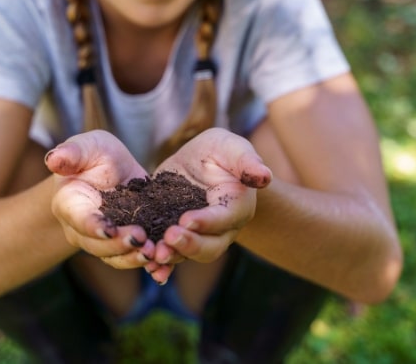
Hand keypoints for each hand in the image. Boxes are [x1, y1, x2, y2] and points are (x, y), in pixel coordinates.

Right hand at [46, 130, 154, 268]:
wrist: (111, 171)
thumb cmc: (94, 155)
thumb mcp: (88, 146)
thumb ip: (72, 152)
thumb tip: (53, 159)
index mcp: (70, 204)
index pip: (79, 218)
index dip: (92, 226)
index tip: (109, 229)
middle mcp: (82, 228)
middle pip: (97, 245)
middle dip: (118, 244)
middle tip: (141, 238)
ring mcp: (102, 241)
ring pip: (114, 257)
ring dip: (134, 258)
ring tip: (154, 252)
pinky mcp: (123, 245)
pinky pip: (132, 259)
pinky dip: (147, 265)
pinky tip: (163, 264)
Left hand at [146, 128, 271, 283]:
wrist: (200, 162)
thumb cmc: (221, 152)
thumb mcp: (231, 147)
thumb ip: (247, 161)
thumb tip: (265, 176)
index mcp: (237, 206)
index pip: (224, 218)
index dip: (207, 222)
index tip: (186, 219)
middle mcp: (222, 228)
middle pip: (210, 247)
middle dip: (190, 245)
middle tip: (169, 238)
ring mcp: (201, 236)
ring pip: (190, 255)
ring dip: (173, 257)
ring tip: (155, 254)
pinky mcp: (180, 237)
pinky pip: (173, 255)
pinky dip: (162, 264)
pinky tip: (150, 268)